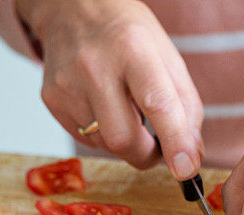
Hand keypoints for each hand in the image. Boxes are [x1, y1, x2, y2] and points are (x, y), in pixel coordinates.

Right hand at [17, 0, 203, 178]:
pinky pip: (85, 139)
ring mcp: (67, 85)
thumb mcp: (168, 58)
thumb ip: (187, 108)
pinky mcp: (51, 100)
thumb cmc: (128, 35)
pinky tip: (104, 108)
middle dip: (147, 155)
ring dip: (125, 141)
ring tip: (126, 110)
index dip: (175, 142)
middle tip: (157, 146)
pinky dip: (103, 135)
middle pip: (123, 139)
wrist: (73, 8)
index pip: (157, 104)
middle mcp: (94, 66)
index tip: (186, 169)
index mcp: (133, 48)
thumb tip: (191, 156)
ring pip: (105, 144)